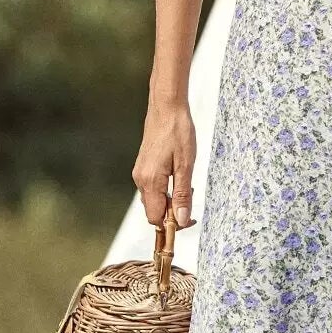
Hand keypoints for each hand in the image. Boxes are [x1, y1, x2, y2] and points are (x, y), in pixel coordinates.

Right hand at [134, 95, 197, 227]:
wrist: (166, 107)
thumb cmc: (178, 132)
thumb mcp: (186, 165)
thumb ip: (183, 195)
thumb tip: (182, 220)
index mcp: (150, 181)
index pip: (156, 218)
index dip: (172, 225)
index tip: (189, 219)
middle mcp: (140, 180)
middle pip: (154, 211)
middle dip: (172, 212)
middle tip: (191, 200)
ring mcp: (140, 173)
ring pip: (153, 200)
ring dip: (170, 201)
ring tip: (187, 184)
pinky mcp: (143, 167)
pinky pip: (152, 188)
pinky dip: (166, 190)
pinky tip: (178, 177)